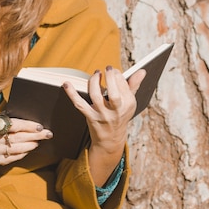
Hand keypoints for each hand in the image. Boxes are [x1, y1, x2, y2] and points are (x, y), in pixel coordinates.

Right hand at [0, 116, 52, 167]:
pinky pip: (15, 157)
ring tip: (40, 140)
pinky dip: (24, 152)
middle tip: (48, 134)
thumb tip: (30, 115)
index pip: (14, 125)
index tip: (40, 126)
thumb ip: (9, 117)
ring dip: (32, 144)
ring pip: (18, 149)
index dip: (28, 126)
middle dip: (36, 136)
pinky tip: (30, 147)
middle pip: (19, 138)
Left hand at [63, 66, 145, 184]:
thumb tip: (142, 70)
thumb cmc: (120, 115)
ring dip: (94, 81)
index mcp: (128, 104)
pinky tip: (66, 84)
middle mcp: (116, 111)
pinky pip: (79, 104)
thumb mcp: (129, 102)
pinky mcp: (90, 117)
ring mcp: (102, 115)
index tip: (112, 70)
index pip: (123, 85)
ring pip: (96, 96)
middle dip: (110, 77)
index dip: (116, 74)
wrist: (111, 139)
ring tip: (96, 74)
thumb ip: (134, 85)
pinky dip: (71, 94)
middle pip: (113, 93)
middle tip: (107, 68)